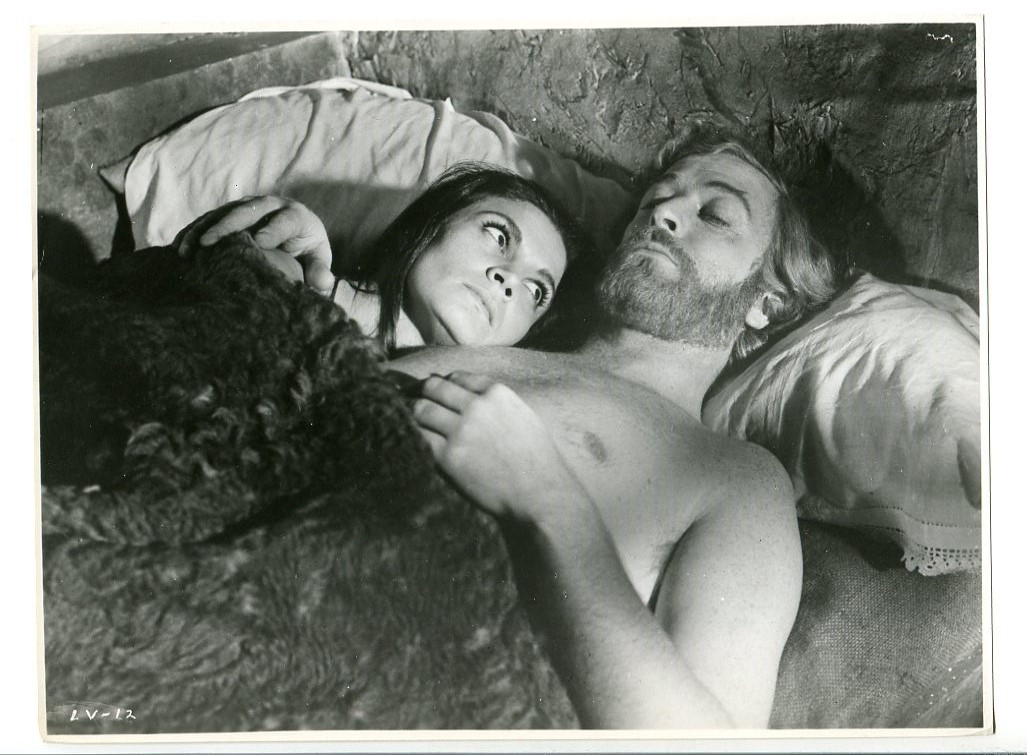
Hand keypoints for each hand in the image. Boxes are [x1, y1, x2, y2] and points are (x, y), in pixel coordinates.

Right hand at [176, 196, 335, 294]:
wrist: (298, 237)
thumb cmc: (308, 252)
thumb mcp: (318, 261)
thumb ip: (319, 271)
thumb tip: (322, 283)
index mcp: (296, 216)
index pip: (284, 221)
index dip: (273, 229)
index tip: (259, 242)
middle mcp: (270, 206)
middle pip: (247, 211)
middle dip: (227, 226)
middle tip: (208, 243)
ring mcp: (248, 207)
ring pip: (223, 213)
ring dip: (203, 229)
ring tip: (186, 250)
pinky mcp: (231, 213)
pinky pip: (209, 219)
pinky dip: (193, 232)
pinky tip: (178, 248)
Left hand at [413, 371, 582, 520]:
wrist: (540, 495)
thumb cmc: (537, 461)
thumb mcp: (523, 417)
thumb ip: (498, 404)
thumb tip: (471, 400)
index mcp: (498, 393)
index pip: (458, 377)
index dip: (444, 384)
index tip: (436, 393)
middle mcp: (477, 406)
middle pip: (434, 388)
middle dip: (421, 393)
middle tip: (412, 400)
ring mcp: (461, 430)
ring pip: (422, 410)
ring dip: (412, 413)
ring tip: (408, 420)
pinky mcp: (449, 457)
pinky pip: (420, 437)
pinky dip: (412, 435)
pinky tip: (410, 439)